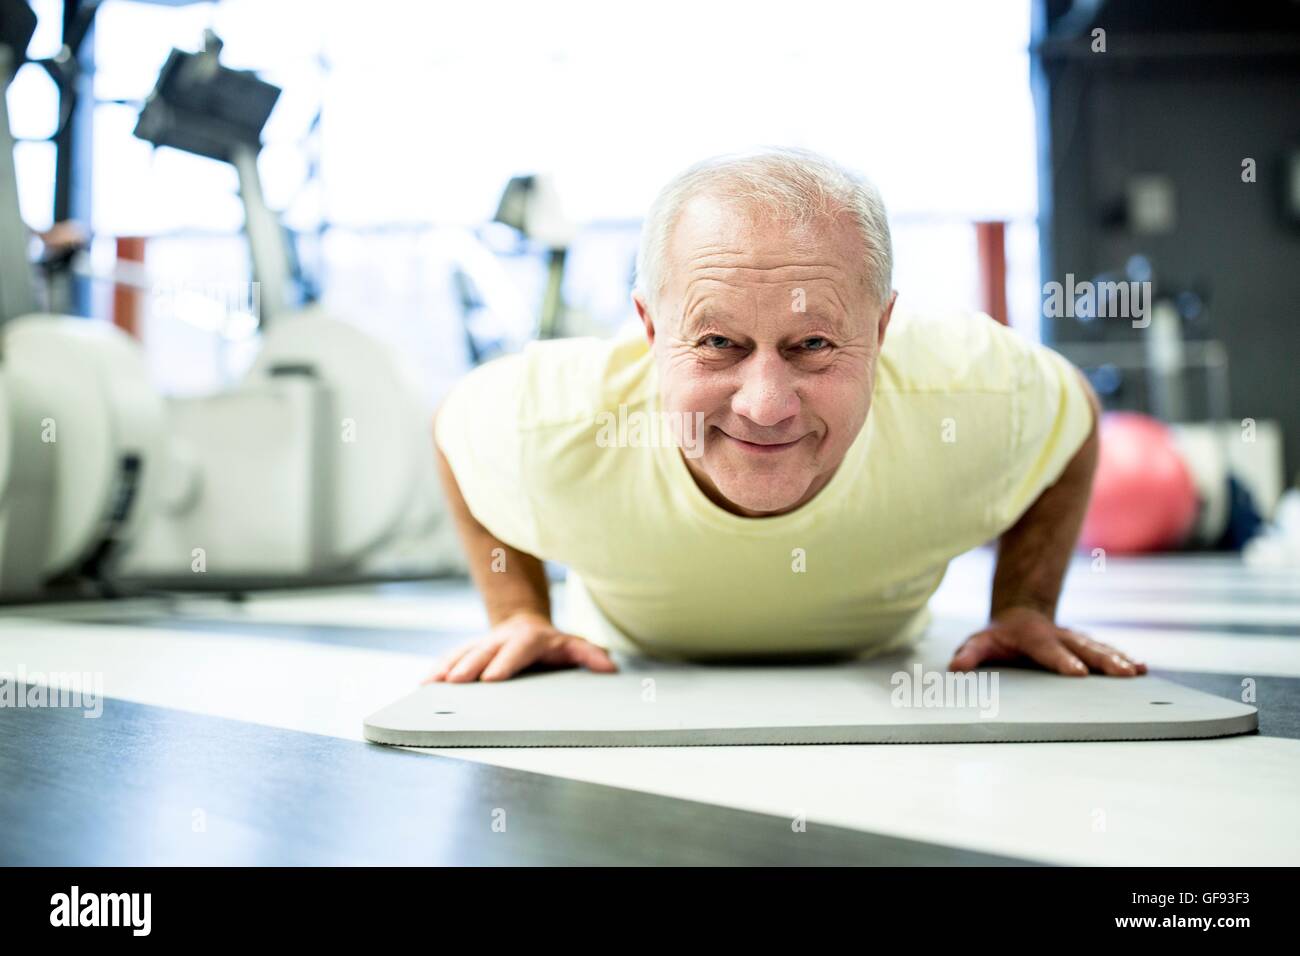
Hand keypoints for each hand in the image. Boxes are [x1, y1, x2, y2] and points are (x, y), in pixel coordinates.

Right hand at [424, 611, 617, 682]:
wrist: (524, 623)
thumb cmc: (550, 644)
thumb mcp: (572, 646)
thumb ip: (589, 655)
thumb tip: (609, 668)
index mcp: (530, 639)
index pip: (518, 648)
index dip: (505, 662)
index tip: (492, 677)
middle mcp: (503, 639)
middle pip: (485, 650)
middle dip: (469, 666)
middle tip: (455, 681)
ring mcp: (485, 643)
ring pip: (464, 652)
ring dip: (448, 667)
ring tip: (432, 683)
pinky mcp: (470, 651)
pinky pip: (452, 657)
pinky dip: (438, 669)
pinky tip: (425, 683)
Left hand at [948, 607, 1146, 676]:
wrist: (1020, 614)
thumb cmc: (999, 635)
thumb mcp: (979, 641)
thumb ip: (970, 654)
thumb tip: (956, 669)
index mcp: (1033, 635)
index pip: (1048, 649)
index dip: (1063, 660)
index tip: (1079, 672)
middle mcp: (1059, 635)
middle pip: (1083, 647)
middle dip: (1104, 660)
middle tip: (1123, 673)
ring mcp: (1075, 638)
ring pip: (1099, 647)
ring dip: (1118, 659)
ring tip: (1137, 671)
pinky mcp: (1085, 643)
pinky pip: (1107, 649)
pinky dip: (1124, 657)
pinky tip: (1142, 668)